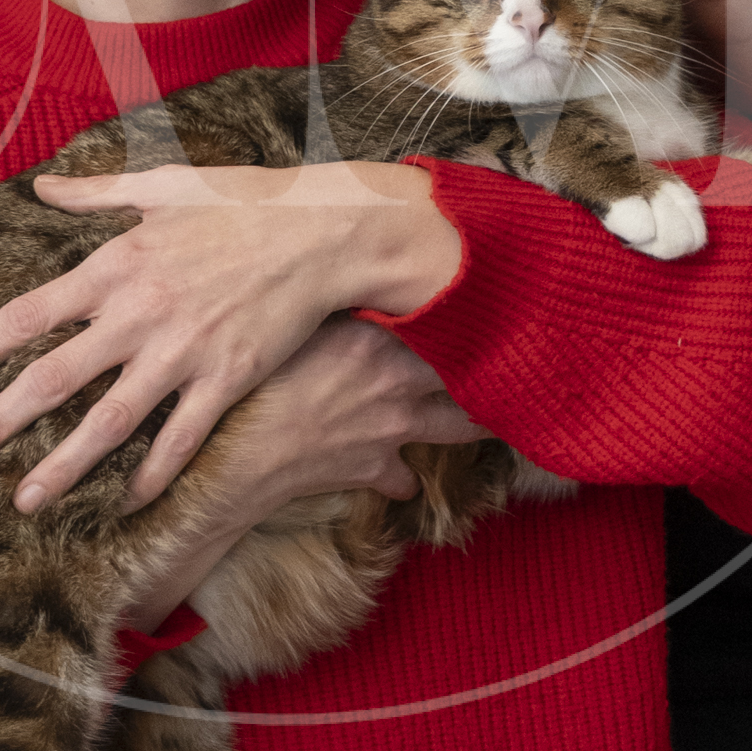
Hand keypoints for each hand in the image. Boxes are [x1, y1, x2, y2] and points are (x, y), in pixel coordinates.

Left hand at [0, 160, 462, 511]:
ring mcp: (183, 352)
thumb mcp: (164, 185)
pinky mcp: (227, 380)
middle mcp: (139, 313)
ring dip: (63, 465)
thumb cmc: (244, 202)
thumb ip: (96, 193)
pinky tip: (126, 502)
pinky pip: (181, 438)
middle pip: (54, 378)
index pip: (29, 314)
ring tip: (24, 500)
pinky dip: (153, 474)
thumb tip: (42, 187)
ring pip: (110, 421)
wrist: (324, 231)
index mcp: (116, 265)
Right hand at [122, 320, 489, 629]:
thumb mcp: (296, 327)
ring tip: (492, 415)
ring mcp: (393, 430)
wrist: (241, 458)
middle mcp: (398, 382)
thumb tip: (357, 272)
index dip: (477, 317)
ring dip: (472, 423)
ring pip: (457, 428)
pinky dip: (403, 475)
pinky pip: (404, 479)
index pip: (450, 324)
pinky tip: (400, 471)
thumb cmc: (257, 382)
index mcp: (380, 340)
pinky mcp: (375, 470)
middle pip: (468, 376)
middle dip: (491, 372)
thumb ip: (335, 306)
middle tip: (511, 362)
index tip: (498, 309)